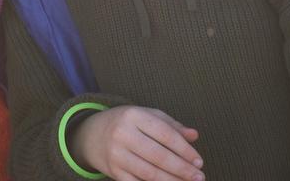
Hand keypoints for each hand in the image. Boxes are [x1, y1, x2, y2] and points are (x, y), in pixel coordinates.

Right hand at [71, 106, 202, 180]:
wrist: (91, 134)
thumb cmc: (126, 123)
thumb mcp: (146, 115)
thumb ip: (171, 125)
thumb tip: (194, 135)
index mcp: (134, 115)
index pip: (165, 134)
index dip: (185, 150)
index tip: (199, 162)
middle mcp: (122, 134)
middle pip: (158, 156)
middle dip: (182, 169)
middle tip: (199, 177)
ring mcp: (116, 154)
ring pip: (149, 173)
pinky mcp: (113, 171)